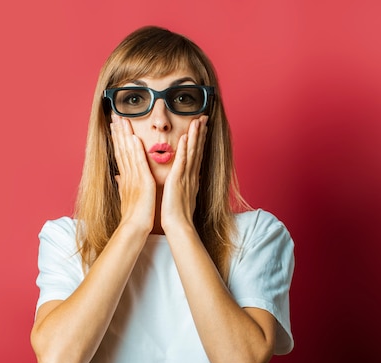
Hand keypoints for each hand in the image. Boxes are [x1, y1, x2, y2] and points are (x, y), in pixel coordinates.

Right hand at [110, 115, 155, 233]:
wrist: (134, 227)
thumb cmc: (132, 214)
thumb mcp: (127, 196)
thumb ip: (123, 184)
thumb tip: (118, 176)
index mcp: (125, 177)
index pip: (120, 153)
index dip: (117, 139)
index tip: (114, 125)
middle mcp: (127, 174)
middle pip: (121, 149)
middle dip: (118, 132)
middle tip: (115, 116)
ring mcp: (133, 177)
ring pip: (127, 152)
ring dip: (125, 135)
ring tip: (122, 120)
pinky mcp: (142, 182)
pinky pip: (138, 163)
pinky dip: (136, 151)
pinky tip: (134, 138)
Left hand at [160, 115, 207, 232]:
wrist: (178, 225)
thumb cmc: (178, 214)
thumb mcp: (181, 196)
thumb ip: (182, 186)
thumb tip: (183, 182)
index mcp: (191, 178)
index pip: (196, 155)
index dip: (199, 141)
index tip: (201, 128)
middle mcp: (192, 175)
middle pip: (198, 150)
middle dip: (201, 133)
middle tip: (203, 118)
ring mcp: (186, 177)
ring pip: (192, 152)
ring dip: (195, 136)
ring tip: (198, 121)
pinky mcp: (179, 180)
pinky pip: (183, 161)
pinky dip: (185, 149)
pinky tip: (186, 137)